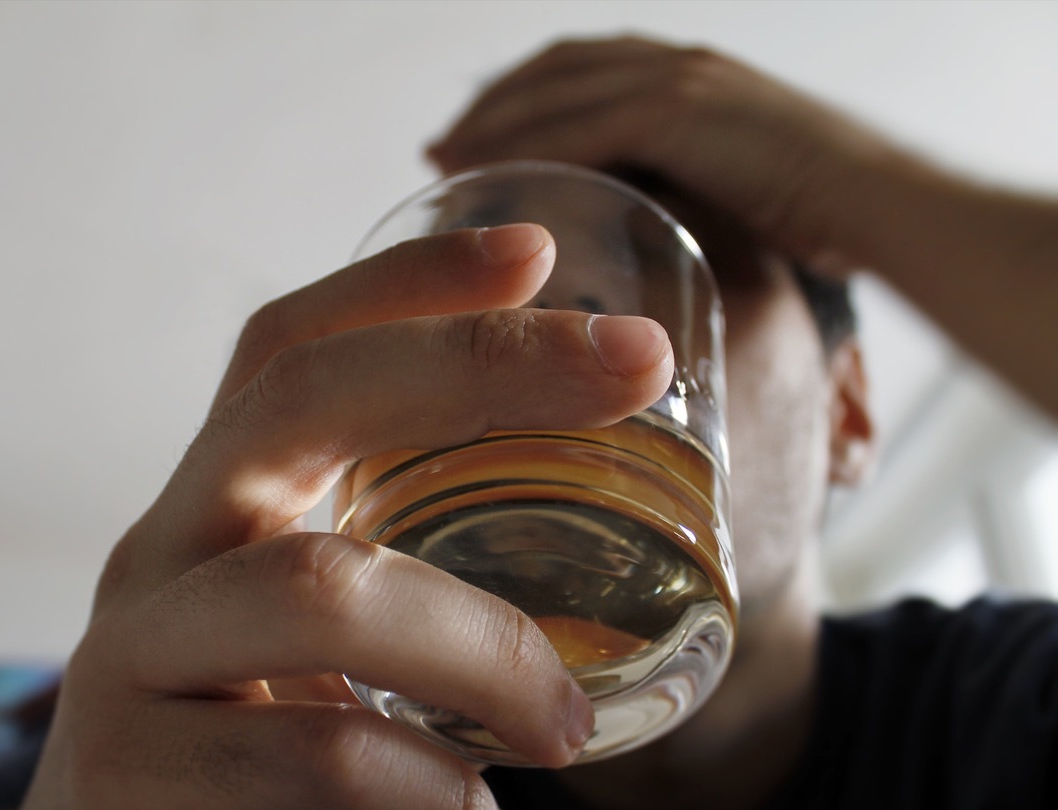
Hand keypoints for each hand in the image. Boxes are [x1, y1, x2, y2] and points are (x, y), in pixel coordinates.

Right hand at [0, 224, 673, 809]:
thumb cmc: (240, 785)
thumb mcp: (331, 676)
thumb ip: (415, 621)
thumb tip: (594, 603)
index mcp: (220, 515)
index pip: (292, 352)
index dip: (406, 283)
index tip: (536, 250)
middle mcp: (162, 554)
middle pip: (299, 400)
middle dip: (478, 360)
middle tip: (636, 363)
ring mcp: (130, 658)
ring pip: (320, 587)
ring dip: (486, 649)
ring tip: (564, 728)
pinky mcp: (123, 779)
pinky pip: (309, 756)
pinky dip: (429, 795)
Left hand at [428, 36, 890, 273]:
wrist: (881, 204)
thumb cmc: (822, 213)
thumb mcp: (741, 188)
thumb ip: (688, 190)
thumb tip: (647, 234)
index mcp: (688, 75)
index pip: (581, 67)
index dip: (520, 95)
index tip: (474, 133)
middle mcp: (675, 64)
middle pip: (554, 68)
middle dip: (491, 103)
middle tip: (440, 147)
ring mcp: (678, 83)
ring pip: (557, 93)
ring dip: (493, 125)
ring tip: (444, 161)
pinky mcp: (681, 115)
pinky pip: (582, 129)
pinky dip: (529, 151)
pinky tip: (488, 177)